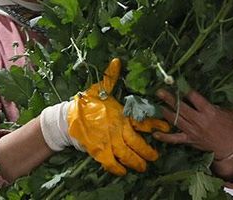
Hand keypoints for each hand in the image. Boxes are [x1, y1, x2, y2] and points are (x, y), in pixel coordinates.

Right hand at [66, 58, 170, 174]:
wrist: (67, 118)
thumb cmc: (85, 103)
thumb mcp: (98, 88)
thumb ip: (110, 77)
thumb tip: (117, 61)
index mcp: (119, 114)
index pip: (141, 120)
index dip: (155, 124)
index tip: (166, 127)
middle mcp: (116, 129)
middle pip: (136, 142)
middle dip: (147, 150)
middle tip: (156, 156)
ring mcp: (107, 141)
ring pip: (126, 154)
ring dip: (136, 161)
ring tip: (143, 166)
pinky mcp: (98, 151)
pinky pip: (110, 163)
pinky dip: (117, 168)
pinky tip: (123, 171)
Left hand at [152, 89, 232, 160]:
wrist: (229, 147)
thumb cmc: (230, 127)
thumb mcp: (228, 112)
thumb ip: (217, 103)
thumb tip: (207, 94)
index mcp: (209, 111)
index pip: (194, 98)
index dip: (185, 90)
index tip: (177, 83)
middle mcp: (199, 120)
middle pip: (181, 108)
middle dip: (170, 99)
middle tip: (159, 91)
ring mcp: (192, 131)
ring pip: (176, 120)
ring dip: (166, 112)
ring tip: (158, 104)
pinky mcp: (189, 140)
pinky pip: (175, 138)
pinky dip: (165, 136)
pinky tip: (155, 133)